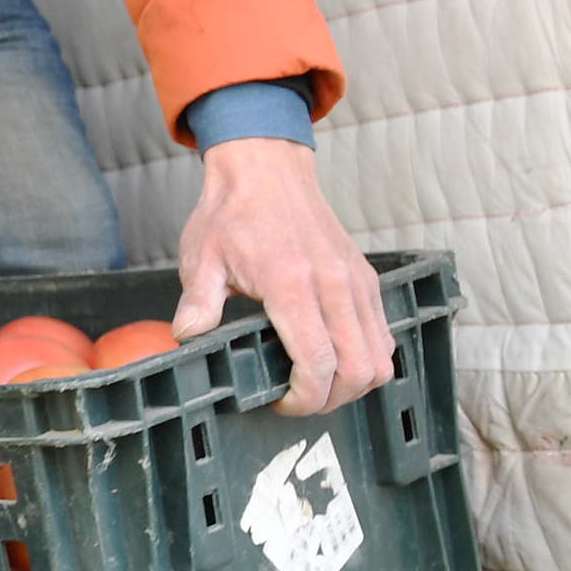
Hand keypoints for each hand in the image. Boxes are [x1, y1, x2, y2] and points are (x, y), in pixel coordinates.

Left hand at [172, 138, 393, 413]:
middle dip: (331, 400)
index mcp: (292, 284)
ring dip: (354, 383)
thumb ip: (198, 302)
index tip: (280, 403)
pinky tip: (335, 358)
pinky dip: (368, 358)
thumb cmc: (232, 212)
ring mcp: (356, 282)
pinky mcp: (366, 279)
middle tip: (298, 400)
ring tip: (318, 385)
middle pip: (358, 370)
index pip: (318, 363)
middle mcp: (334, 285)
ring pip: (381, 357)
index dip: (304, 399)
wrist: (266, 167)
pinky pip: (383, 334)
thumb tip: (187, 338)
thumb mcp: (201, 257)